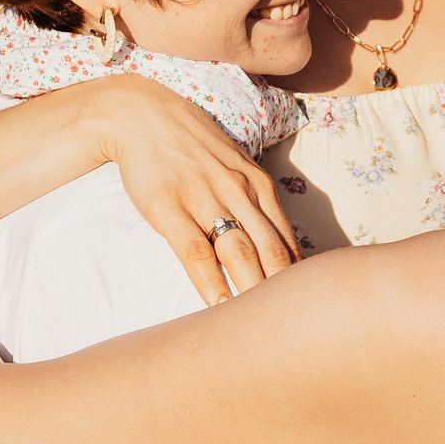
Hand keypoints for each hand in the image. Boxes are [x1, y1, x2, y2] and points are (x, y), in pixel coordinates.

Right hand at [82, 74, 299, 303]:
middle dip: (283, 291)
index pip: (286, 239)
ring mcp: (203, 199)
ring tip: (262, 328)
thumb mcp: (234, 165)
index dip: (298, 277)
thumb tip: (277, 241)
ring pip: (239, 252)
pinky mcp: (169, 207)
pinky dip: (209, 281)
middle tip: (293, 326)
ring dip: (252, 291)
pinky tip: (216, 306)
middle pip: (270, 250)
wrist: (140, 115)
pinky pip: (194, 251)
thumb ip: (255, 201)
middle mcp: (237, 191)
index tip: (304, 307)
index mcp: (257, 184)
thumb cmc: (190, 144)